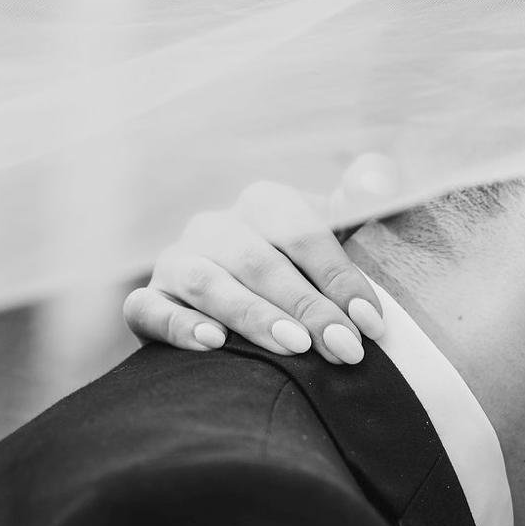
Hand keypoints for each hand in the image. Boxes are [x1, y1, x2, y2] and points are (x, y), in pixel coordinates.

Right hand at [123, 184, 386, 363]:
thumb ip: (356, 202)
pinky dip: (180, 325)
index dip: (340, 277)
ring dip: (251, 315)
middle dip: (305, 306)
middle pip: (259, 262)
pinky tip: (213, 343)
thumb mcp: (329, 232)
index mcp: (263, 203)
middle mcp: (214, 226)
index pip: (303, 234)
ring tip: (292, 346)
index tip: (371, 323)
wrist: (235, 299)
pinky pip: (150, 309)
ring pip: (207, 283)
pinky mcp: (145, 302)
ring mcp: (175, 262)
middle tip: (342, 347)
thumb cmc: (295, 268)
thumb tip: (379, 179)